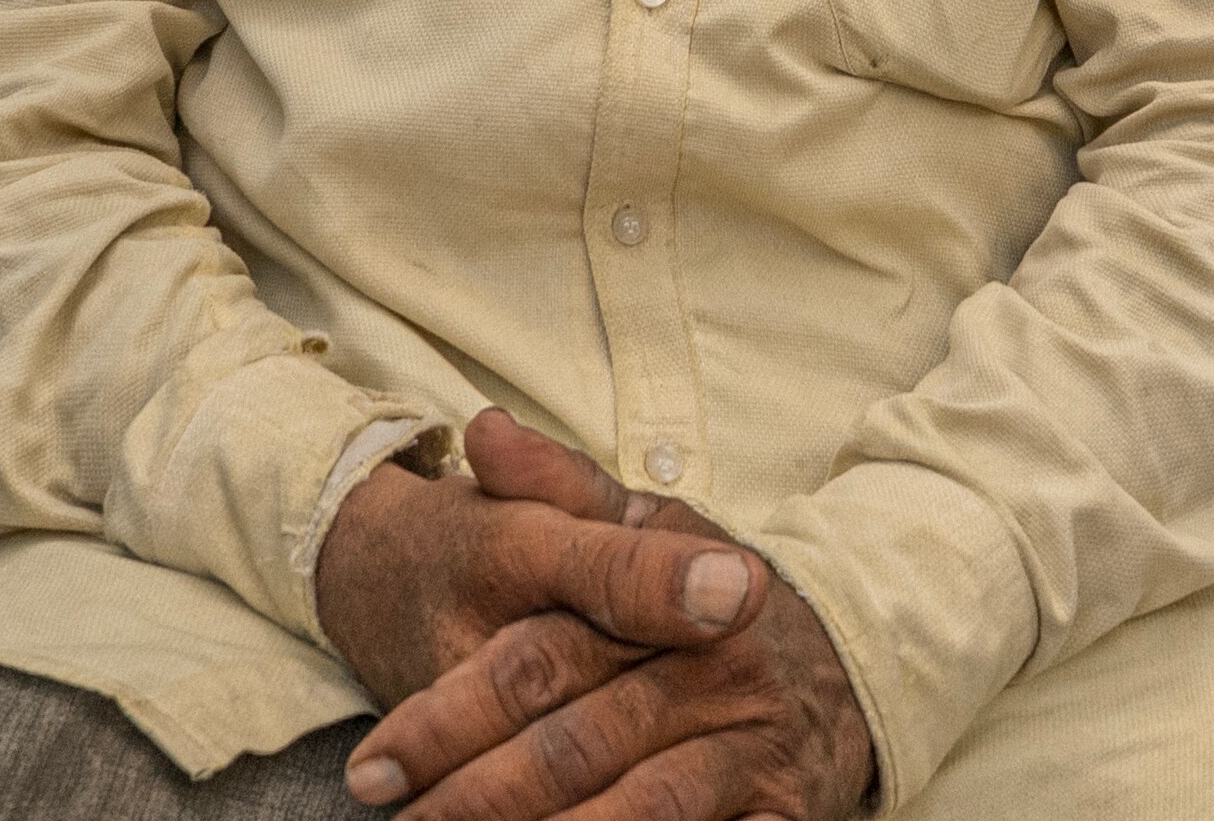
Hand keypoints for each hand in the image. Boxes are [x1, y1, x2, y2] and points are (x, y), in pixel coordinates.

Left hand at [343, 415, 872, 820]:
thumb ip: (557, 482)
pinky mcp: (786, 813)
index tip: (375, 765)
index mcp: (671, 591)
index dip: (447, 719)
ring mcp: (754, 748)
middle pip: (574, 747)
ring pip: (638, 811)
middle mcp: (719, 671)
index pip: (537, 663)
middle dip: (474, 796)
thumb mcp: (640, 523)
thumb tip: (482, 431)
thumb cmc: (703, 597)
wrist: (838, 660)